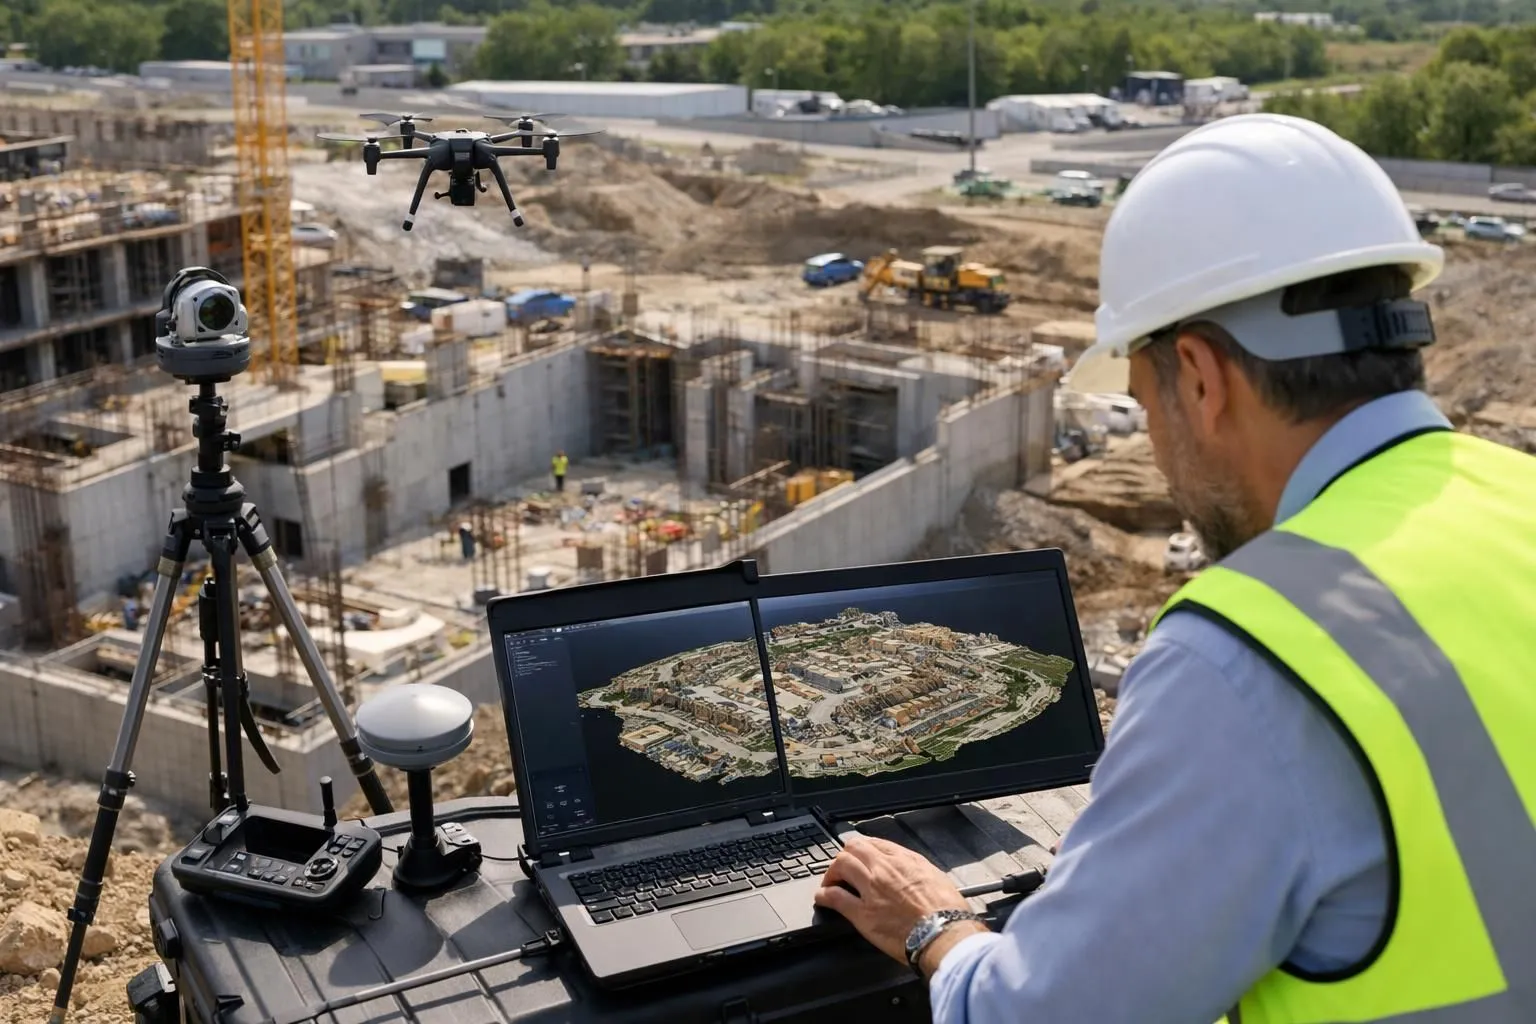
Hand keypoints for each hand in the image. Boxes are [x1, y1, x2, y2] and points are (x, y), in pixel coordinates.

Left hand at [814, 834, 972, 966]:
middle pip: (853, 848)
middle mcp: (884, 870)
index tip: (861, 855)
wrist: (944, 934)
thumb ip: (918, 870)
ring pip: (840, 865)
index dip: (864, 848)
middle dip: (845, 856)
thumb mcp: (937, 878)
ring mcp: (871, 889)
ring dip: (832, 872)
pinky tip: (821, 898)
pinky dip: (823, 895)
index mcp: (905, 860)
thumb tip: (910, 872)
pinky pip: (834, 897)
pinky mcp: (862, 914)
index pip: (875, 843)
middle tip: (843, 868)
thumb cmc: (947, 911)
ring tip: (830, 882)